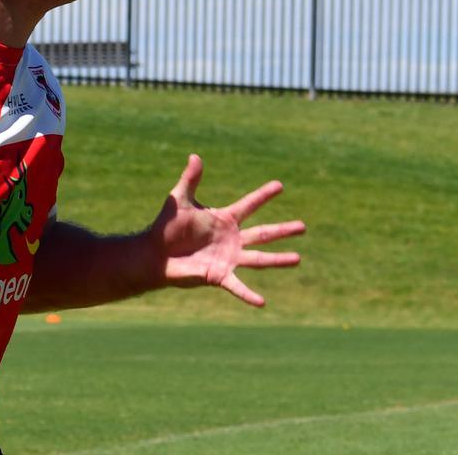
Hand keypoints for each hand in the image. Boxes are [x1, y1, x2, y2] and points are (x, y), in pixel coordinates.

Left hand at [152, 154, 304, 306]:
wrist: (154, 253)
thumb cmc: (166, 226)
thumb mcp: (180, 200)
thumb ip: (190, 179)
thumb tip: (195, 156)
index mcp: (224, 219)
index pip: (248, 205)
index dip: (263, 195)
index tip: (280, 185)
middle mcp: (231, 239)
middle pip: (262, 233)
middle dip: (283, 230)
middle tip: (303, 226)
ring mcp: (228, 258)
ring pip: (259, 259)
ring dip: (278, 260)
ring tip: (298, 258)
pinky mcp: (219, 276)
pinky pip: (237, 286)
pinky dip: (248, 294)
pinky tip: (262, 302)